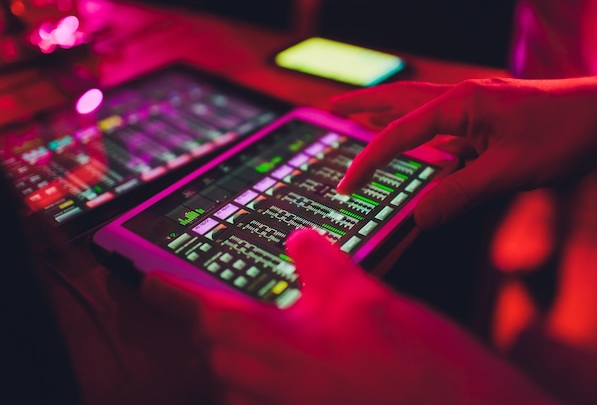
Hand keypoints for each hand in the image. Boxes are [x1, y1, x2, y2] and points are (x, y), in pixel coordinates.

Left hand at [142, 228, 557, 404]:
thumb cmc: (419, 368)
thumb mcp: (367, 299)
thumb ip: (322, 266)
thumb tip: (299, 239)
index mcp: (285, 350)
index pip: (209, 316)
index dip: (173, 294)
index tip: (145, 281)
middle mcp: (277, 390)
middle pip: (218, 354)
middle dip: (211, 325)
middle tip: (216, 302)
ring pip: (239, 383)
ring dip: (238, 355)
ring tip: (261, 331)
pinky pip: (268, 400)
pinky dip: (266, 379)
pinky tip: (299, 364)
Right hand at [331, 72, 596, 230]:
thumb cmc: (565, 134)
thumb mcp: (510, 171)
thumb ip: (460, 193)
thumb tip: (419, 217)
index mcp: (461, 104)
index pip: (400, 133)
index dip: (369, 160)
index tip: (346, 184)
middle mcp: (462, 99)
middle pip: (397, 100)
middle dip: (360, 105)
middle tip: (327, 108)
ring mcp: (474, 107)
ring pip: (416, 109)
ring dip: (384, 114)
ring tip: (354, 119)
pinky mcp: (486, 119)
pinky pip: (440, 127)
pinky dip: (417, 135)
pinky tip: (412, 149)